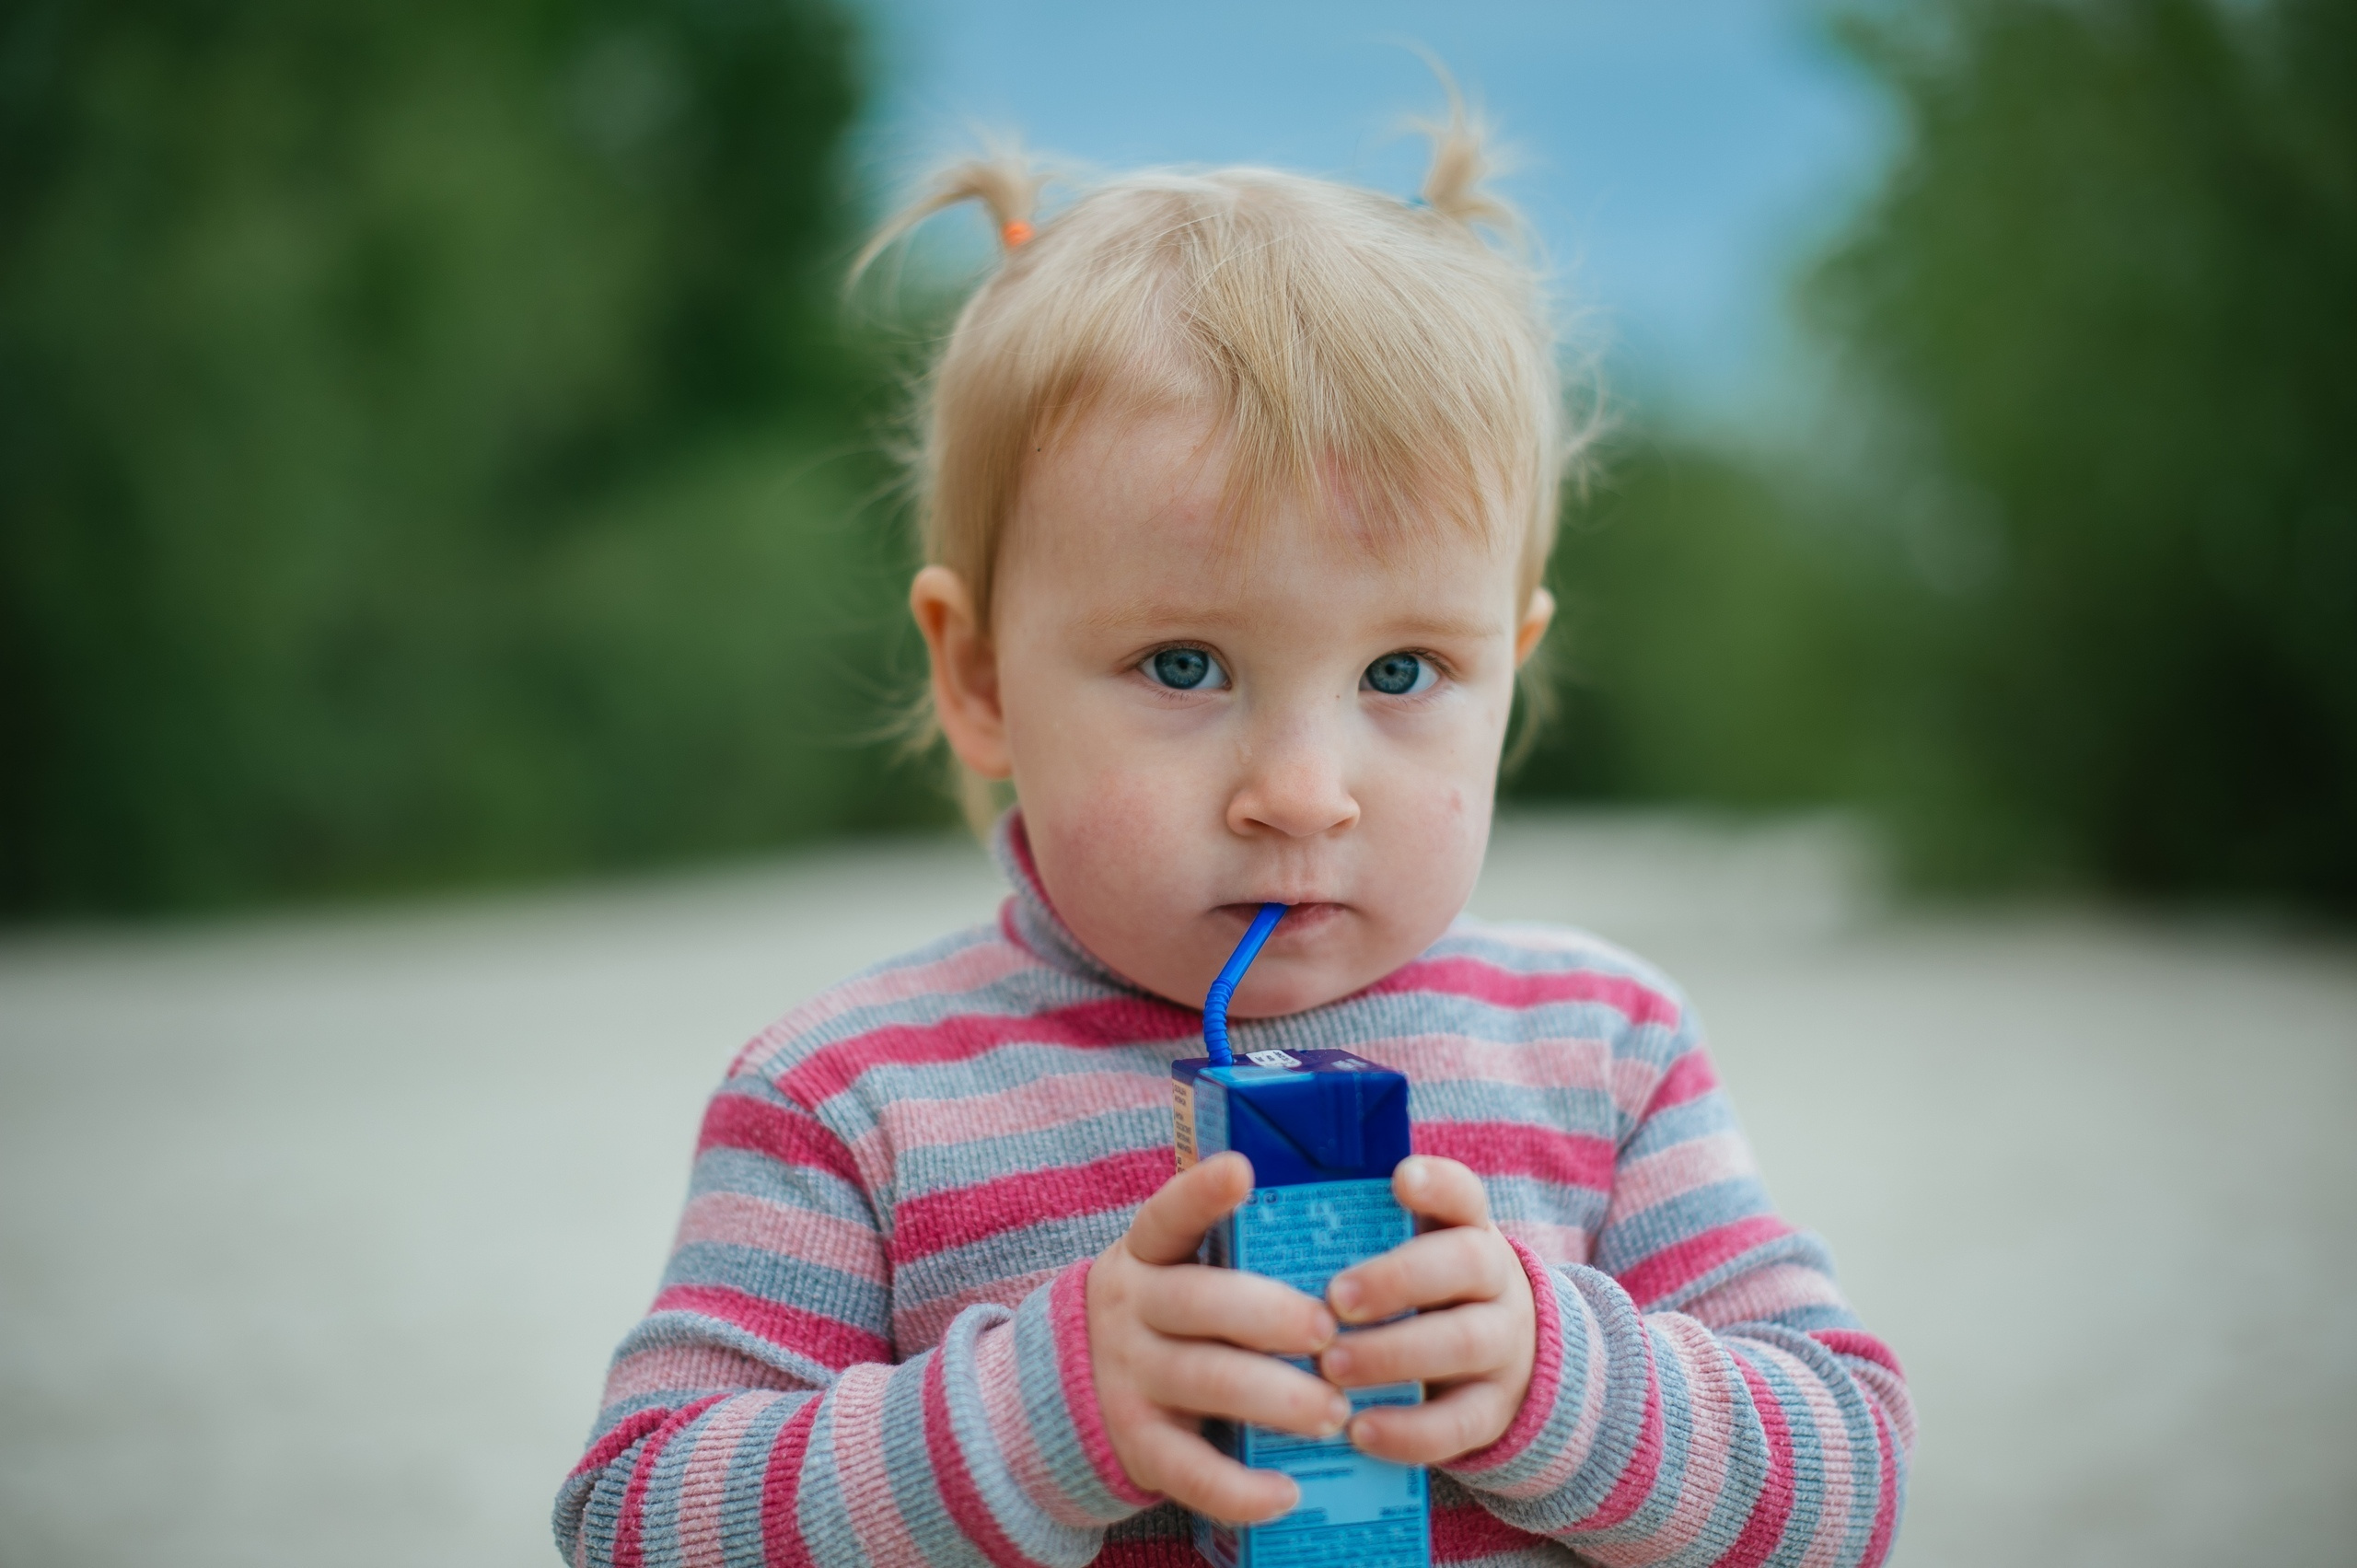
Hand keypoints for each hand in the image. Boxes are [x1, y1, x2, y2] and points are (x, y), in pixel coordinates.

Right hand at [1087, 1151, 1348, 1522]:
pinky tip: (1288, 1492)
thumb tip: (1346, 1223)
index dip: (1202, 1193)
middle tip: (1328, 1332)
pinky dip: (1241, 1487)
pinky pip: (1190, 1469)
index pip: (1169, 1214)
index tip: (1242, 1170)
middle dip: (1270, 1315)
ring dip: (1276, 1398)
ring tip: (1335, 1412)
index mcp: (1148, 1253)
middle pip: (1200, 1302)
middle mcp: (1131, 1307)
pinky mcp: (1138, 1443)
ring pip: (1205, 1381)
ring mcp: (1129, 1377)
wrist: (1079, 1389)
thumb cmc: (1175, 1314)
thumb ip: (1238, 1247)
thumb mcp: (1181, 1268)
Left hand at [1318, 1156, 1536, 1464]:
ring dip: (1392, 1355)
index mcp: (1465, 1228)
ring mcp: (1503, 1345)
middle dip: (1398, 1279)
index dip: (1436, 1183)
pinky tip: (1359, 1430)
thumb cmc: (1416, 1294)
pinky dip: (1408, 1430)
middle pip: (1466, 1263)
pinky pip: (1462, 1422)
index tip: (1399, 1178)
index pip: (1463, 1193)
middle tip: (1335, 1298)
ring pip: (1464, 1342)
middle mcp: (1495, 1279)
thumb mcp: (1402, 1253)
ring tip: (1332, 1367)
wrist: (1490, 1362)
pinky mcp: (1494, 1408)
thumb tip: (1259, 1211)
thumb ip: (1355, 1233)